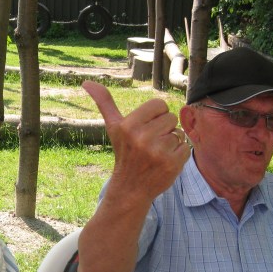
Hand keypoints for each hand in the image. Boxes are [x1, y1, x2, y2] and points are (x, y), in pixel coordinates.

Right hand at [82, 81, 189, 204]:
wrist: (130, 189)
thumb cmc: (124, 153)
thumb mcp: (113, 127)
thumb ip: (104, 102)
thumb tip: (86, 82)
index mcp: (129, 125)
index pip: (159, 105)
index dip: (156, 116)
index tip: (146, 129)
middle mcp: (142, 137)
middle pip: (171, 118)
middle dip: (164, 129)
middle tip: (150, 144)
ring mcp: (158, 152)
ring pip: (179, 133)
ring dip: (171, 142)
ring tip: (157, 154)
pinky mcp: (172, 163)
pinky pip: (186, 147)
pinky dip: (179, 155)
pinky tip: (164, 162)